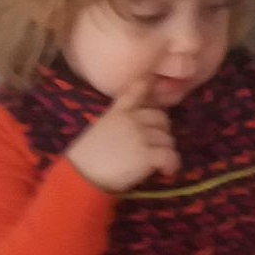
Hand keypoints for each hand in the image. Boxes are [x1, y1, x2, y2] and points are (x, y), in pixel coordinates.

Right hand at [63, 75, 178, 192]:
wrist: (81, 175)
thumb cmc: (89, 155)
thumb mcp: (103, 128)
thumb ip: (121, 120)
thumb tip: (144, 123)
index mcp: (117, 111)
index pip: (135, 90)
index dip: (148, 83)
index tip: (153, 79)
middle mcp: (130, 119)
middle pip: (161, 118)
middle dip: (161, 132)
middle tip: (155, 146)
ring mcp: (139, 135)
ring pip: (168, 139)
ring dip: (166, 151)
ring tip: (157, 163)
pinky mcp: (146, 154)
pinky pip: (171, 155)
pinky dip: (172, 164)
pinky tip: (165, 171)